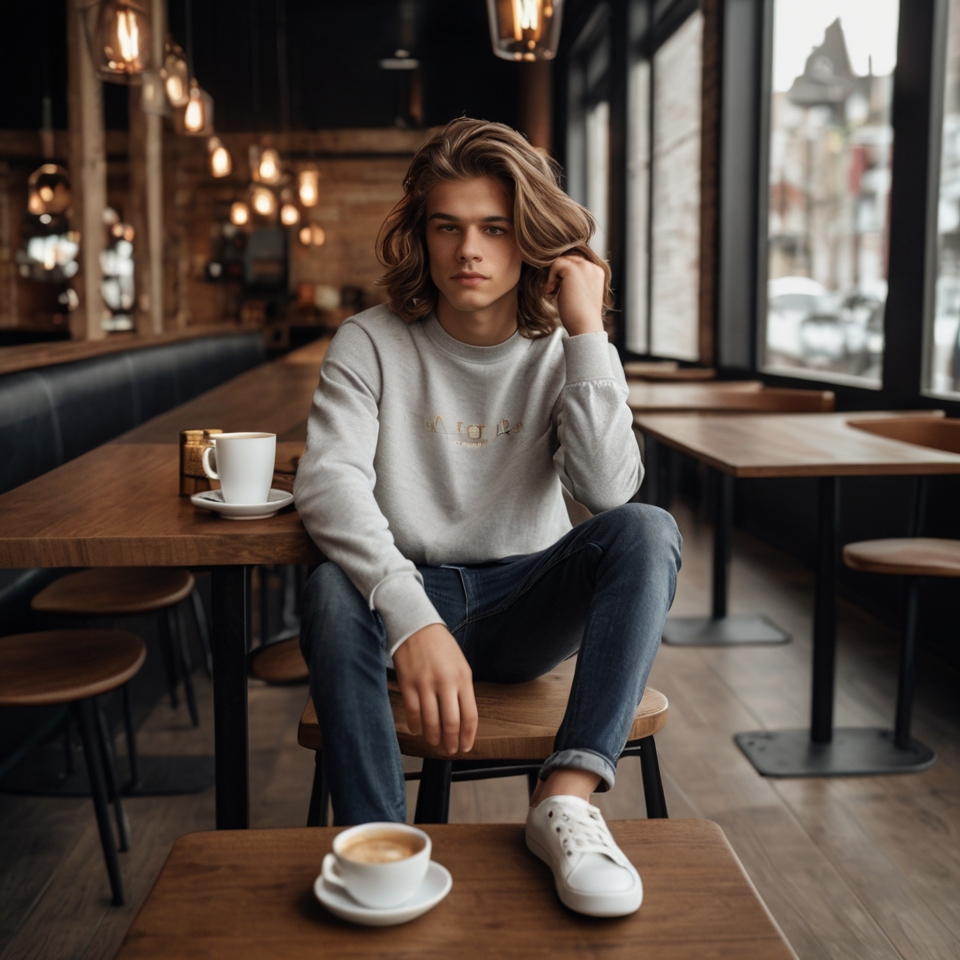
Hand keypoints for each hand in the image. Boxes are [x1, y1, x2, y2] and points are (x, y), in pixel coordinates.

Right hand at [392, 623, 477, 755]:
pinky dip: (416, 726)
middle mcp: (446, 682)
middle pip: (451, 723)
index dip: (468, 736)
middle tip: (449, 750)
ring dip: (433, 738)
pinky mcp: (408, 683)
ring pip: (431, 721)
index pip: (469, 715)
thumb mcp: (460, 664)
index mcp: (463, 678)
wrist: (416, 625)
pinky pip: (413, 712)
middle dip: (451, 742)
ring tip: (434, 743)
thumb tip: (462, 717)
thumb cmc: (440, 645)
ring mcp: (426, 684)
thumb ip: (462, 688)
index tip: (465, 746)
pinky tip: (418, 730)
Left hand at [545, 255, 605, 336]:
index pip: (577, 262)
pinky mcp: (573, 269)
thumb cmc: (580, 314)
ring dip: (554, 274)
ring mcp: (584, 266)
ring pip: (562, 259)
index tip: (559, 289)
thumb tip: (559, 273)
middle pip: (569, 258)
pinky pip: (555, 263)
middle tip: (554, 290)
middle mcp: (593, 266)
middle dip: (559, 272)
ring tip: (552, 291)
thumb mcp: (580, 293)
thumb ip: (575, 280)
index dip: (565, 273)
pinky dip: (550, 277)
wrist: (585, 325)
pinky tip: (551, 291)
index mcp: (597, 272)